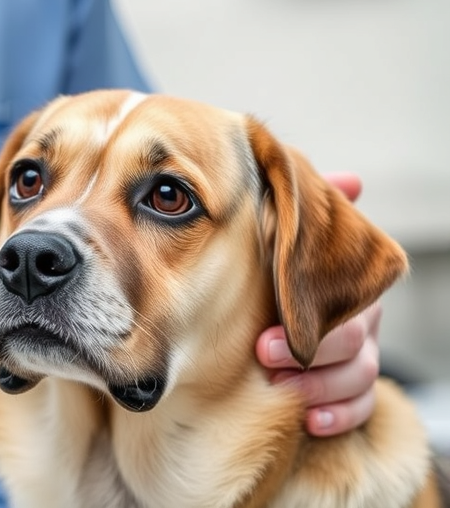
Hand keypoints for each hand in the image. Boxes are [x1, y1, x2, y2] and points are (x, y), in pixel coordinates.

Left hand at [255, 171, 380, 435]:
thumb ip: (305, 208)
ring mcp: (355, 357)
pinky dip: (338, 415)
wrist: (242, 303)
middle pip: (356, 340)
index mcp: (345, 281)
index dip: (319, 316)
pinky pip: (360, 408)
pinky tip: (308, 420)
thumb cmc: (266, 264)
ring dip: (319, 385)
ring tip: (282, 386)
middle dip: (312, 351)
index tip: (272, 330)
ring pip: (360, 375)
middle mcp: (357, 319)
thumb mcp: (281, 233)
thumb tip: (352, 181)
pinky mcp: (345, 392)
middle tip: (264, 352)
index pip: (355, 296)